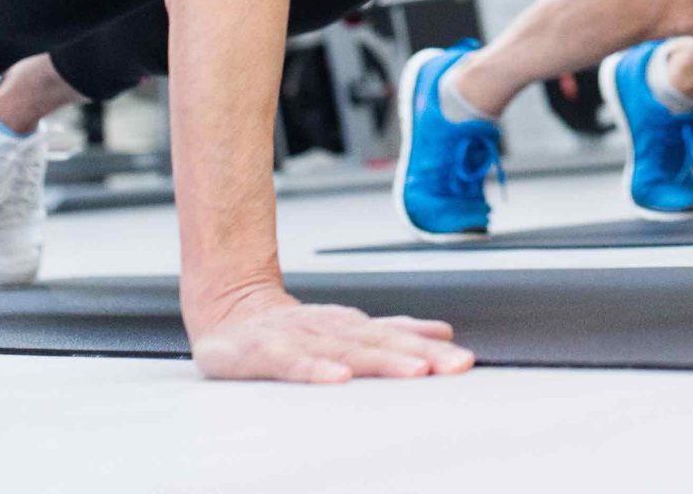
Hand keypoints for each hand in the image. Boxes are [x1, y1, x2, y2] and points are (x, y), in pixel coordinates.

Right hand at [187, 285, 474, 382]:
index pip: (396, 337)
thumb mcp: (347, 328)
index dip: (431, 348)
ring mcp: (297, 337)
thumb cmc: (293, 329)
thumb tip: (443, 333)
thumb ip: (394, 332)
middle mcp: (329, 328)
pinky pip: (290, 362)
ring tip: (414, 370)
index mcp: (350, 325)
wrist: (229, 314)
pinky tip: (338, 378)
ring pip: (343, 350)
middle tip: (452, 366)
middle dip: (418, 355)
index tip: (463, 360)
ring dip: (380, 360)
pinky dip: (314, 369)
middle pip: (379, 343)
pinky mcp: (262, 351)